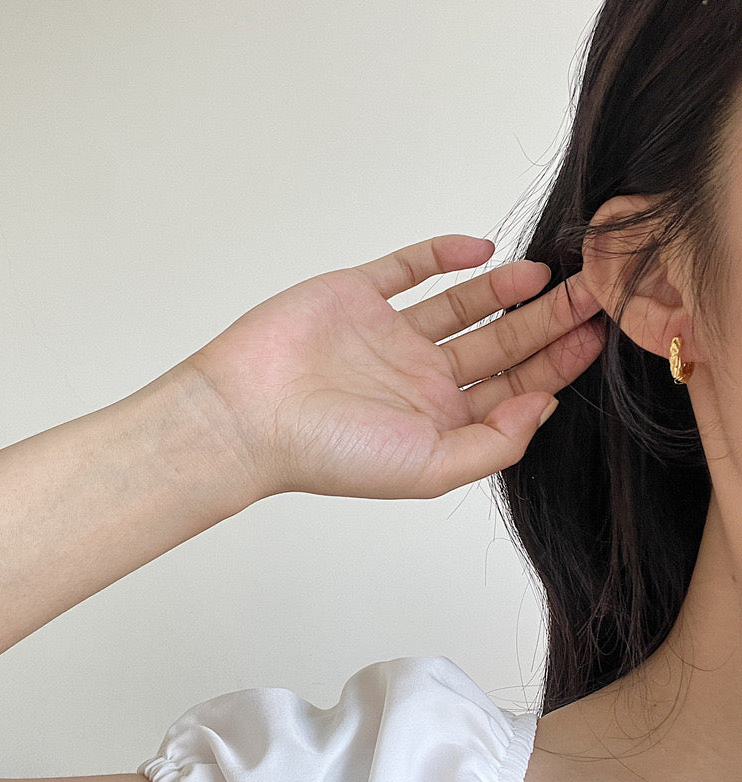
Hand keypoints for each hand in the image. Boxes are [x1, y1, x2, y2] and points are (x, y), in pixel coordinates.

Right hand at [186, 235, 603, 499]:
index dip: (558, 363)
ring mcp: (388, 334)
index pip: (513, 386)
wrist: (248, 415)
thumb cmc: (330, 452)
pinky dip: (443, 256)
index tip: (597, 335)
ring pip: (462, 304)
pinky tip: (480, 250)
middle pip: (497, 343)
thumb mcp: (429, 468)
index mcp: (438, 418)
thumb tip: (546, 406)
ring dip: (504, 288)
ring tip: (546, 273)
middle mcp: (419, 376)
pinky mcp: (357, 296)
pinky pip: (408, 268)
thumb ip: (495, 443)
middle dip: (546, 321)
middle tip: (591, 293)